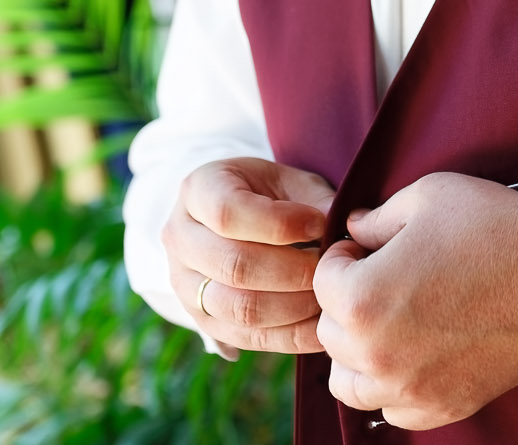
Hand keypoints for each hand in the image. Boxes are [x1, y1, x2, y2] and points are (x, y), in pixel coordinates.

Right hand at [162, 156, 334, 356]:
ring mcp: (185, 285)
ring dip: (293, 307)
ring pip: (238, 309)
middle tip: (332, 268)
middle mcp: (180, 239)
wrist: (234, 218)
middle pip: (234, 266)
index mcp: (197, 191)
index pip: (228, 214)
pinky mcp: (203, 321)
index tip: (320, 225)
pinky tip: (322, 325)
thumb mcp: (288, 180)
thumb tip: (337, 225)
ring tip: (328, 295)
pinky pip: (247, 337)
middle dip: (293, 271)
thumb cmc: (270, 193)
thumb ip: (313, 198)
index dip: (280, 224)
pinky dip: (290, 336)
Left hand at [314, 171, 517, 429]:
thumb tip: (354, 229)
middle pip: (330, 332)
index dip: (343, 257)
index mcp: (363, 298)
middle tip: (383, 279)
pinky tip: (414, 356)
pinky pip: (391, 409)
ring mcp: (408, 387)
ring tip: (389, 324)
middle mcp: (376, 352)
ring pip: (349, 381)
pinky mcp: (442, 405)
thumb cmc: (498, 230)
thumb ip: (378, 215)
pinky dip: (393, 387)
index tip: (367, 248)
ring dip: (358, 352)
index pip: (322, 281)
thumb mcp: (431, 196)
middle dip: (348, 302)